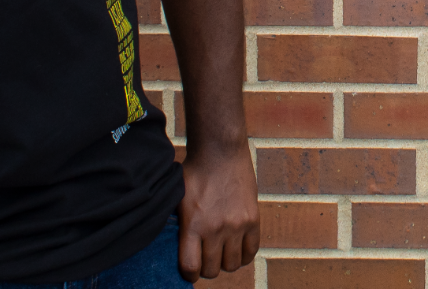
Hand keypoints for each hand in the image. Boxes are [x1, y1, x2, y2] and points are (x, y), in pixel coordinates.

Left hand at [178, 146, 259, 279]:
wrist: (220, 151)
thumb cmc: (195, 172)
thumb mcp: (178, 199)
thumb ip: (178, 224)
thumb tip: (175, 246)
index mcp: (193, 225)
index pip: (191, 268)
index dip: (188, 275)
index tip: (189, 272)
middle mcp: (215, 228)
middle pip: (212, 270)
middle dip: (207, 269)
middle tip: (205, 259)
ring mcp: (236, 225)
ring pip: (232, 265)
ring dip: (225, 263)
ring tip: (221, 252)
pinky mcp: (252, 219)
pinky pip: (251, 251)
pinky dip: (243, 255)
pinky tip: (236, 247)